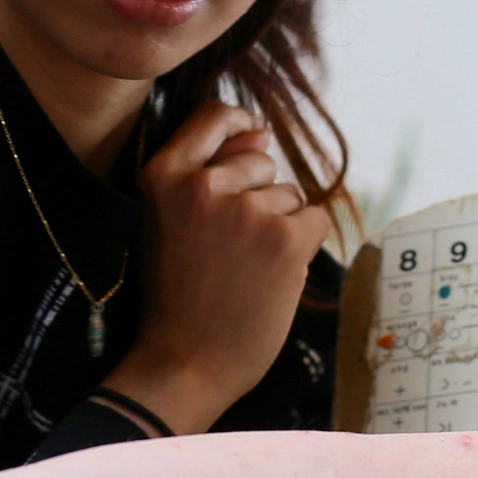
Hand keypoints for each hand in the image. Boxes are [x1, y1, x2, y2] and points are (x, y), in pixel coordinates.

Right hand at [101, 102, 330, 435]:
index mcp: (163, 175)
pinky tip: (273, 276)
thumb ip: (207, 171)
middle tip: (228, 248)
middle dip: (258, 194)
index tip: (252, 135)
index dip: (239, 123)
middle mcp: (203, 185)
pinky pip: (315, 220)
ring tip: (245, 269)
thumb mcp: (169, 221)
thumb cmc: (177, 294)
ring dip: (279, 227)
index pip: (213, 115)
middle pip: (260, 160)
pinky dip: (303, 247)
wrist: (186, 362)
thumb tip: (260, 129)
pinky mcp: (284, 239)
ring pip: (289, 195)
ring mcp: (246, 210)